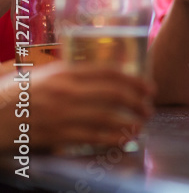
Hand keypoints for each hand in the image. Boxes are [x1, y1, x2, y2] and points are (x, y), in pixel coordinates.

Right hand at [3, 63, 154, 150]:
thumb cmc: (17, 92)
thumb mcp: (43, 74)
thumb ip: (71, 72)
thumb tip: (106, 71)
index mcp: (63, 72)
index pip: (108, 72)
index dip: (134, 79)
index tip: (149, 86)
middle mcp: (65, 91)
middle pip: (113, 94)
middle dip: (137, 101)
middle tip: (148, 107)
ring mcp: (60, 114)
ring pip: (105, 117)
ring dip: (129, 122)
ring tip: (141, 124)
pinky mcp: (54, 135)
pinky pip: (89, 137)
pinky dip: (111, 138)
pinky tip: (123, 140)